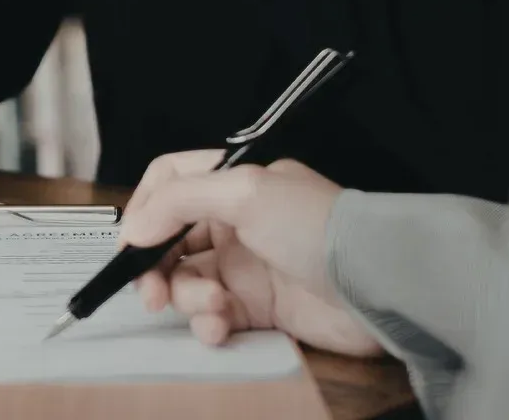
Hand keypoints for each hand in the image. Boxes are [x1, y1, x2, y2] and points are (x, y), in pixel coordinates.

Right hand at [118, 151, 384, 356]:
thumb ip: (178, 201)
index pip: (169, 183)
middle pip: (169, 241)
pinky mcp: (257, 307)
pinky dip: (209, 324)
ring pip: (186, 283)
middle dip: (155, 269)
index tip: (131, 242)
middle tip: (152, 294)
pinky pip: (212, 316)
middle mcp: (233, 222)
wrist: (377, 283)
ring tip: (213, 307)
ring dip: (188, 299)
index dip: (144, 209)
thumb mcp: (243, 192)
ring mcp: (244, 266)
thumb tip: (134, 228)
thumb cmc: (316, 225)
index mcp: (231, 184)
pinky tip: (222, 326)